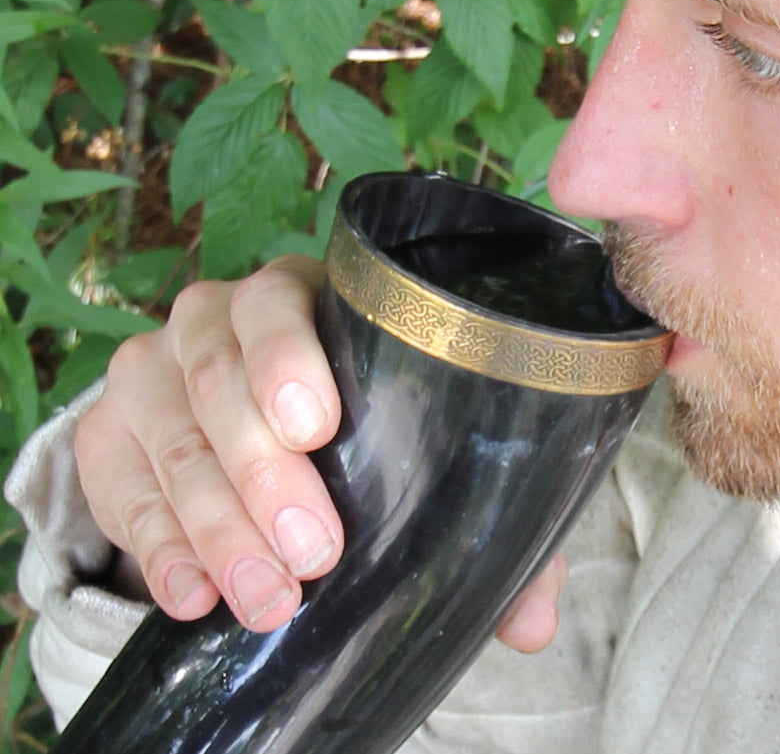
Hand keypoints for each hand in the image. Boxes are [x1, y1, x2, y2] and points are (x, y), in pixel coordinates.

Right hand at [75, 255, 565, 648]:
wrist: (243, 436)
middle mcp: (215, 319)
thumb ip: (477, 518)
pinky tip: (192, 593)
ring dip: (213, 523)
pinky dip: (154, 541)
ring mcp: (154, 369)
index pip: (278, 300)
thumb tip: (530, 621)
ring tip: (266, 597)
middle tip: (313, 552)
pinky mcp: (110, 429)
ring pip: (170, 435)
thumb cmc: (353, 431)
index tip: (316, 429)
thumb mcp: (410, 449)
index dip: (286, 356)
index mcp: (299, 297)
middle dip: (262, 471)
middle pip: (218, 376)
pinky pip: (116, 481)